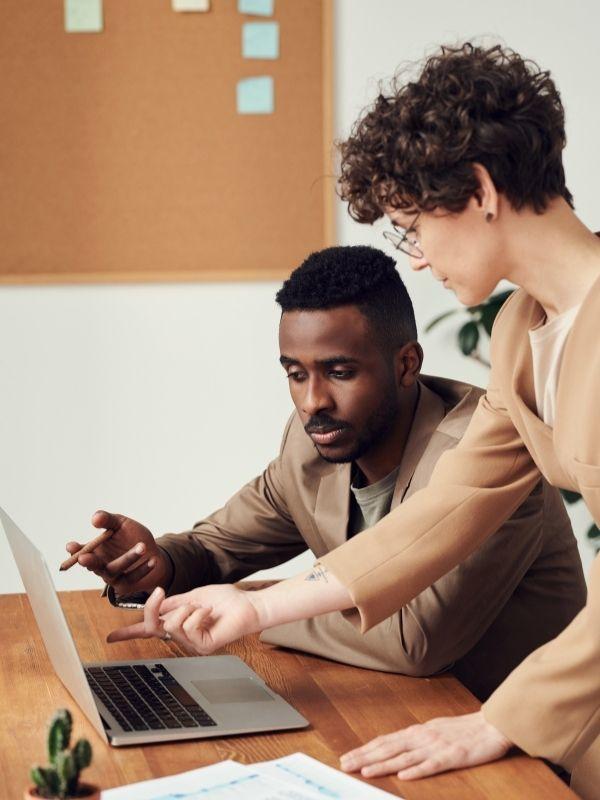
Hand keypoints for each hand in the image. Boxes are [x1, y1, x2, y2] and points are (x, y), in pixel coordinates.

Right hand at [65, 510, 172, 596]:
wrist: (152, 551)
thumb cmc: (132, 536)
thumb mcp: (121, 524)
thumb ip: (108, 520)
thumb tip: (95, 518)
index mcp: (95, 550)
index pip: (80, 552)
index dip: (74, 550)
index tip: (71, 546)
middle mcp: (100, 565)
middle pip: (93, 566)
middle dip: (89, 562)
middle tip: (84, 558)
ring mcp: (112, 577)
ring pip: (114, 570)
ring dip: (128, 558)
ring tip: (142, 546)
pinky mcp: (126, 585)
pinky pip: (132, 578)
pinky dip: (142, 569)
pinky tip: (152, 560)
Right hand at [106, 584, 260, 652]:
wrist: (247, 604)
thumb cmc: (224, 600)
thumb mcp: (191, 596)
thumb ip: (172, 602)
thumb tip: (155, 604)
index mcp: (177, 624)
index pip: (148, 631)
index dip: (128, 634)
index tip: (109, 638)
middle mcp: (181, 637)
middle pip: (152, 625)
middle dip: (152, 606)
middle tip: (159, 591)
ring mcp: (192, 644)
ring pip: (171, 624)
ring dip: (186, 608)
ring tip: (202, 608)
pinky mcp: (203, 646)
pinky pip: (188, 626)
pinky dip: (198, 613)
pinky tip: (209, 614)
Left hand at [340, 711, 511, 779]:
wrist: (491, 724)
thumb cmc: (463, 729)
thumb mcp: (434, 731)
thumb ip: (415, 740)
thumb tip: (395, 748)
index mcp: (417, 731)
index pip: (385, 741)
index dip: (365, 749)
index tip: (347, 756)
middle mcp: (422, 737)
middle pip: (388, 748)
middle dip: (365, 757)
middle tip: (345, 764)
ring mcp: (436, 746)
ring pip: (404, 757)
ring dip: (383, 765)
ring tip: (365, 771)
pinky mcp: (453, 756)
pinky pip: (432, 765)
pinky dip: (417, 770)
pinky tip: (404, 776)